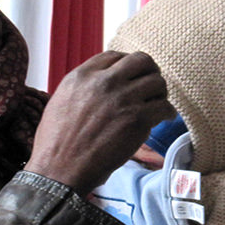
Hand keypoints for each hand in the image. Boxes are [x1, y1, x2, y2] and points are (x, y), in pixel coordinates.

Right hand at [25, 51, 174, 194]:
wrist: (60, 168)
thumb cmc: (57, 142)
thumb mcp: (62, 100)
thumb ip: (84, 87)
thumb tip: (102, 83)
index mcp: (82, 75)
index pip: (116, 56)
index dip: (128, 66)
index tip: (133, 78)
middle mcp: (104, 82)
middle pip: (142, 61)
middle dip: (150, 72)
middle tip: (151, 87)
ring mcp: (123, 99)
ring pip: (157, 82)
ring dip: (160, 93)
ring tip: (157, 105)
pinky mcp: (137, 119)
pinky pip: (164, 106)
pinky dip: (167, 113)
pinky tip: (163, 118)